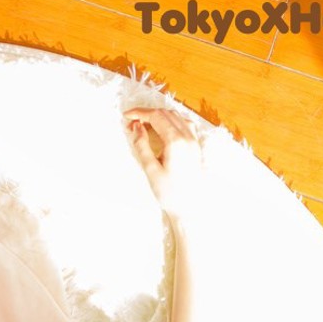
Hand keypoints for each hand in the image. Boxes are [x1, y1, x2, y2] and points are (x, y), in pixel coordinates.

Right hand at [123, 107, 205, 221]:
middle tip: (132, 125)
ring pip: (175, 116)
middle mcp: (187, 137)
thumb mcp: (150, 170)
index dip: (139, 113)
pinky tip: (163, 129)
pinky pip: (184, 124)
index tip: (126, 116)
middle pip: (165, 113)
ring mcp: (194, 141)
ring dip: (158, 117)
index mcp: (176, 142)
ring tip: (144, 128)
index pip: (156, 116)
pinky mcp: (196, 146)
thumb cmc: (170, 194)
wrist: (190, 209)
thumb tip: (137, 126)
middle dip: (147, 115)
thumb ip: (142, 145)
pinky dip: (171, 121)